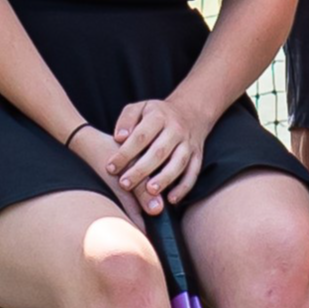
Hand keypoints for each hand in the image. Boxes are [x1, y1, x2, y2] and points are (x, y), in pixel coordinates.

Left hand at [103, 97, 205, 211]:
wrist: (191, 111)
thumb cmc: (157, 114)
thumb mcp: (140, 108)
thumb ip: (127, 119)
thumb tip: (119, 137)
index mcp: (159, 116)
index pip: (140, 136)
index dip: (125, 153)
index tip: (110, 168)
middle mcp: (176, 130)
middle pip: (159, 151)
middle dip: (141, 170)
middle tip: (125, 184)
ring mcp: (188, 143)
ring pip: (178, 163)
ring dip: (165, 179)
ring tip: (150, 192)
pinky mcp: (197, 155)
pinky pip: (193, 173)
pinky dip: (184, 187)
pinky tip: (172, 199)